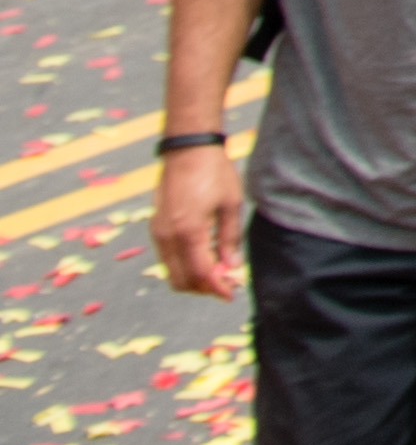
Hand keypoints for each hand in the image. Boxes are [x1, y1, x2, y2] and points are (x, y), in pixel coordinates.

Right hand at [152, 144, 239, 296]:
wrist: (187, 150)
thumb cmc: (214, 173)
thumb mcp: (230, 204)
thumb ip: (230, 239)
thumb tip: (231, 267)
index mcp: (189, 232)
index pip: (201, 274)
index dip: (216, 288)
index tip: (230, 295)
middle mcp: (168, 237)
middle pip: (182, 280)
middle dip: (203, 288)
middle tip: (225, 284)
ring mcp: (158, 233)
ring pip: (171, 272)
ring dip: (192, 279)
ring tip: (217, 271)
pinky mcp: (155, 228)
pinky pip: (167, 259)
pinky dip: (183, 265)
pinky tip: (203, 256)